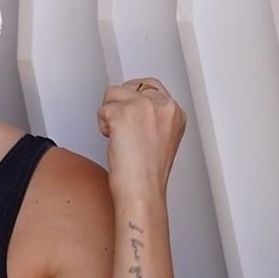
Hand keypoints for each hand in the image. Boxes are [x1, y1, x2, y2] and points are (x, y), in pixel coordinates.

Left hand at [96, 78, 185, 195]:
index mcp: (176, 113)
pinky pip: (102, 109)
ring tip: (121, 137)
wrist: (142, 191)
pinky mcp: (123, 113)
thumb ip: (154, 118)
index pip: (151, 87)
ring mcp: (144, 106)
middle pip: (131, 86)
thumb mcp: (162, 139)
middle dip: (122, 105)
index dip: (135, 101)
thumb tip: (136, 109)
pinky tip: (114, 142)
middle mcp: (163, 105)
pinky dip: (102, 126)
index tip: (132, 118)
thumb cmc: (148, 174)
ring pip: (113, 93)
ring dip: (110, 114)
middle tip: (125, 132)